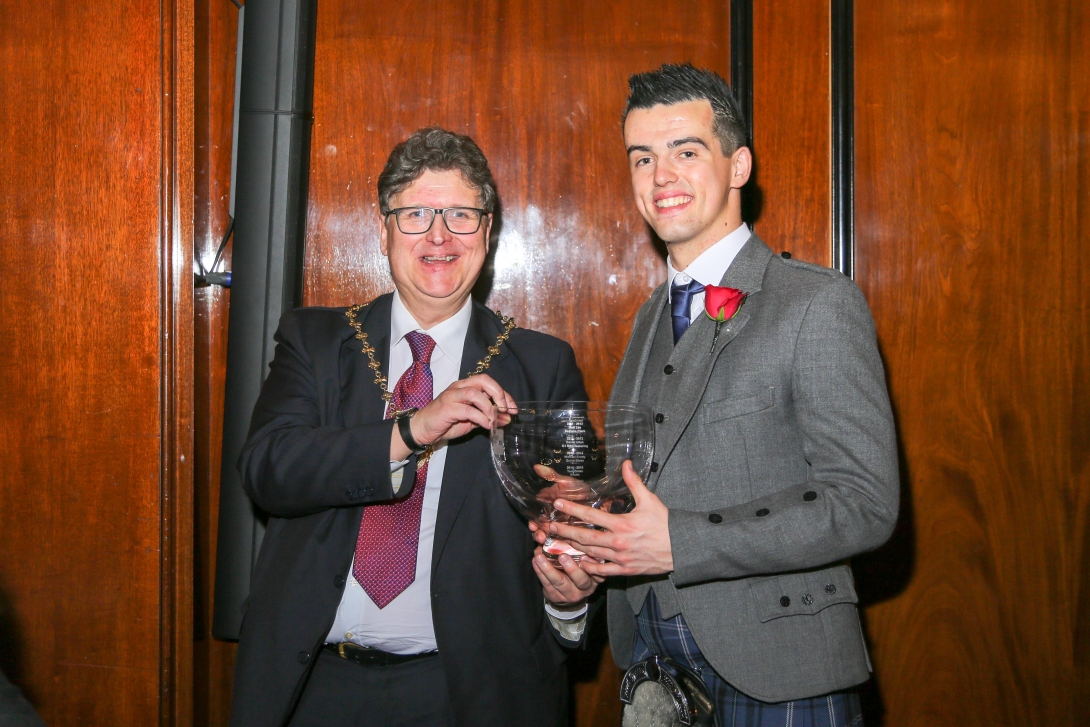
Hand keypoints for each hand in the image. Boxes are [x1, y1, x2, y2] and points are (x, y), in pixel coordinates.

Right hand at [391, 375, 514, 459]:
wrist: (423, 429)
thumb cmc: (446, 423)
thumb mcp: (472, 421)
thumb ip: (488, 417)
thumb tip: (507, 419)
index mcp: (466, 386)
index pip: (489, 383)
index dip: (504, 394)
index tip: (513, 408)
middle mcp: (459, 387)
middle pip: (483, 380)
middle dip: (498, 394)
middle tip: (506, 409)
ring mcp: (452, 396)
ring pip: (475, 393)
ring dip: (489, 406)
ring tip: (495, 419)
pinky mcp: (447, 408)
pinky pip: (468, 410)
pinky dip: (481, 418)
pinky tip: (487, 425)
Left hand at [531, 547, 602, 606]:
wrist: (567, 591)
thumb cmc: (576, 566)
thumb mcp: (581, 557)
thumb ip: (577, 545)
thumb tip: (561, 532)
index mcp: (596, 575)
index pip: (598, 571)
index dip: (593, 564)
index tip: (585, 555)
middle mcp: (586, 586)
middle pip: (581, 579)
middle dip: (571, 568)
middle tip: (562, 556)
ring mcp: (570, 593)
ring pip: (560, 582)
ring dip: (548, 569)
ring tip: (540, 557)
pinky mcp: (556, 596)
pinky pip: (547, 584)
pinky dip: (540, 571)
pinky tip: (535, 562)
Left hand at [542, 460, 672, 576]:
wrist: (680, 548)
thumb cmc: (666, 524)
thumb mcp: (650, 500)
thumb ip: (634, 483)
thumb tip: (626, 464)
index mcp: (622, 523)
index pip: (591, 515)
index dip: (572, 510)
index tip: (558, 505)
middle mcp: (619, 542)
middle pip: (585, 537)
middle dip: (565, 531)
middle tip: (549, 527)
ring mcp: (620, 558)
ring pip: (591, 553)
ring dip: (574, 548)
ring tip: (560, 542)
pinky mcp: (625, 569)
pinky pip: (603, 571)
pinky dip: (590, 568)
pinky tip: (580, 562)